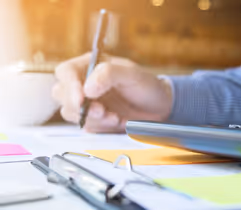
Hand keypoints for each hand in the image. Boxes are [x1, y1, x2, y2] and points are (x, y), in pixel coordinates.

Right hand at [52, 53, 172, 132]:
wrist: (158, 107)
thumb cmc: (146, 86)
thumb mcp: (132, 74)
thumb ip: (109, 74)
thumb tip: (87, 88)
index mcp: (89, 65)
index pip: (65, 72)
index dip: (69, 86)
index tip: (82, 99)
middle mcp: (83, 83)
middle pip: (61, 94)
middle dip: (80, 106)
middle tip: (102, 111)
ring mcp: (86, 102)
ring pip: (70, 112)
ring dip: (92, 118)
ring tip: (115, 117)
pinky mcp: (92, 119)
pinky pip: (84, 126)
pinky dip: (100, 126)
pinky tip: (117, 121)